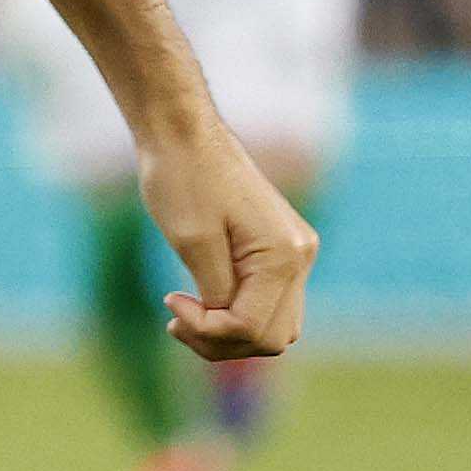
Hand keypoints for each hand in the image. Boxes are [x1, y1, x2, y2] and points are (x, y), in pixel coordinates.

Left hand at [137, 116, 318, 362]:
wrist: (182, 130)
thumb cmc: (181, 177)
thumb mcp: (192, 243)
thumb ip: (218, 295)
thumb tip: (232, 331)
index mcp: (284, 255)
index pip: (253, 329)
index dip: (208, 331)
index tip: (170, 304)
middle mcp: (300, 257)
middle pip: (272, 337)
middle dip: (222, 340)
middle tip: (174, 320)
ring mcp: (295, 252)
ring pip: (274, 324)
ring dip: (230, 331)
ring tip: (184, 314)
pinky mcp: (280, 248)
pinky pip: (268, 301)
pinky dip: (237, 311)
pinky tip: (201, 301)